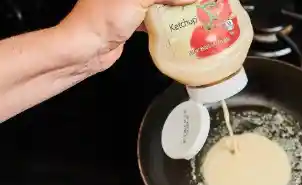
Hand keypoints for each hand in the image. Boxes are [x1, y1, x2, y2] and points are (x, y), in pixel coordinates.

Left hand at [57, 0, 194, 71]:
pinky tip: (181, 26)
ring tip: (195, 12)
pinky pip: (154, 16)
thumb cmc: (107, 16)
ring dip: (175, 8)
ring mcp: (128, 5)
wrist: (86, 47)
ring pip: (158, 2)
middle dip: (178, 0)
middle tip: (199, 4)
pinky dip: (166, 20)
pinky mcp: (130, 21)